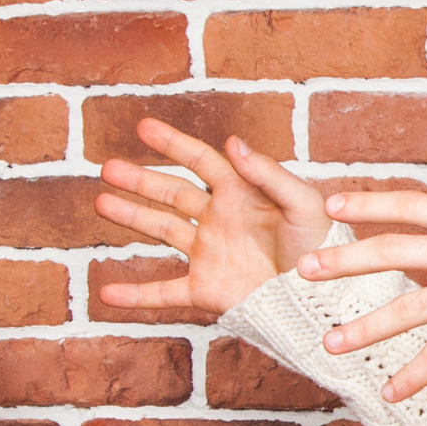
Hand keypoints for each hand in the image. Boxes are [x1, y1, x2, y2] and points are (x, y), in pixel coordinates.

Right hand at [95, 118, 332, 317]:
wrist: (324, 298)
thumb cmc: (321, 247)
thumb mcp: (302, 203)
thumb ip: (268, 173)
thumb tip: (233, 142)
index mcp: (242, 194)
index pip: (201, 161)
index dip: (173, 143)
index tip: (144, 127)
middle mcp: (220, 220)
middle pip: (172, 193)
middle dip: (140, 180)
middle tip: (108, 168)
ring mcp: (210, 253)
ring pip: (162, 231)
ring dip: (131, 217)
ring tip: (101, 203)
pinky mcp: (207, 289)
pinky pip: (164, 292)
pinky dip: (135, 295)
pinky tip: (107, 292)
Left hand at [303, 187, 426, 402]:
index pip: (409, 205)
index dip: (369, 203)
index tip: (332, 204)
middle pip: (391, 252)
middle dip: (343, 260)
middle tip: (303, 268)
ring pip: (406, 309)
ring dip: (364, 327)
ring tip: (328, 343)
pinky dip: (416, 376)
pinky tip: (390, 394)